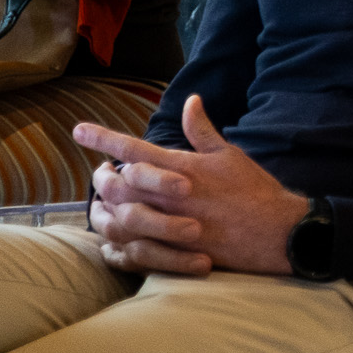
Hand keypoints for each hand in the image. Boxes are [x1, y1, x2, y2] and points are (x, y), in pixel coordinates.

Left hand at [79, 94, 310, 276]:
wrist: (273, 231)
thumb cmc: (253, 189)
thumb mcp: (230, 154)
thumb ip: (202, 130)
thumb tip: (191, 101)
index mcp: (183, 168)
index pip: (133, 149)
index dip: (103, 138)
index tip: (79, 130)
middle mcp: (170, 195)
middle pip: (117, 184)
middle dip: (101, 177)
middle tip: (98, 173)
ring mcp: (169, 224)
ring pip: (118, 216)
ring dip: (106, 209)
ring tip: (103, 204)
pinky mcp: (172, 250)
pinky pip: (130, 248)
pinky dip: (116, 241)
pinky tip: (113, 237)